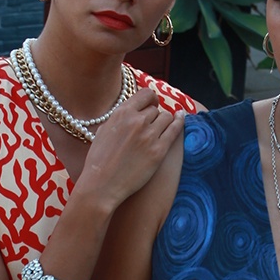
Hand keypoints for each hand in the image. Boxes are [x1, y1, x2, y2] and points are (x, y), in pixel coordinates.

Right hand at [77, 88, 184, 212]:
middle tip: (152, 125)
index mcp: (122, 113)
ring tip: (161, 128)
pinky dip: (179, 122)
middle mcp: (137, 121)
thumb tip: (131, 111)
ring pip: (167, 117)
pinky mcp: (159, 151)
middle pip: (155, 109)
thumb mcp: (103, 130)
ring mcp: (149, 135)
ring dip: (165, 121)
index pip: (145, 94)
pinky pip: (175, 129)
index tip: (152, 103)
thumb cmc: (98, 161)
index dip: (150, 98)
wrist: (102, 184)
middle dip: (154, 116)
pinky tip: (181, 118)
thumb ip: (119, 118)